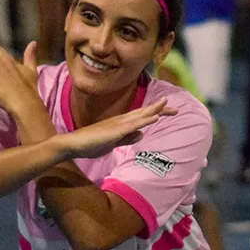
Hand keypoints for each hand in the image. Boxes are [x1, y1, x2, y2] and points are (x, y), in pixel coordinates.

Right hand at [54, 98, 176, 159]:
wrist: (72, 145)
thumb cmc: (90, 144)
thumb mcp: (114, 142)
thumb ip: (127, 138)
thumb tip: (142, 134)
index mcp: (122, 124)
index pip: (142, 116)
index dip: (156, 113)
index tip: (170, 112)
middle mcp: (121, 121)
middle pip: (145, 113)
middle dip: (161, 110)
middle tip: (177, 109)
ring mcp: (118, 124)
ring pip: (140, 115)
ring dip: (155, 110)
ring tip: (168, 104)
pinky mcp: (114, 131)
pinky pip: (133, 125)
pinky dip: (145, 120)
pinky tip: (155, 117)